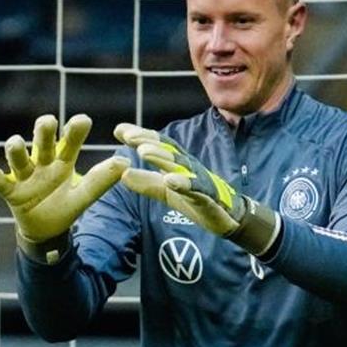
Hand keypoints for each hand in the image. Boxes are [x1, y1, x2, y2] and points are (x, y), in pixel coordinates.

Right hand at [0, 114, 128, 252]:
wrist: (46, 231)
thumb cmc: (65, 206)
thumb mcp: (84, 195)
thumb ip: (101, 180)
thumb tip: (125, 162)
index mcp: (63, 161)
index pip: (70, 141)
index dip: (75, 131)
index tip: (82, 120)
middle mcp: (43, 162)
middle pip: (42, 141)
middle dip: (43, 130)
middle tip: (48, 122)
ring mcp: (25, 175)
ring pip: (18, 156)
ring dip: (15, 148)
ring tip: (15, 143)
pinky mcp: (11, 191)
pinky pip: (0, 181)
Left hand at [112, 123, 243, 236]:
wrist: (226, 216)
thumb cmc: (195, 198)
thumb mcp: (165, 191)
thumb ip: (145, 182)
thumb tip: (122, 174)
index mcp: (177, 163)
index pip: (158, 145)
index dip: (141, 136)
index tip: (119, 130)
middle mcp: (188, 166)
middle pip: (166, 150)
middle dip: (148, 141)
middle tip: (128, 136)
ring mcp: (198, 180)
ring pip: (178, 165)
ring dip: (161, 157)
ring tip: (143, 151)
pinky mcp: (207, 196)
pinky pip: (195, 188)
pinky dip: (182, 183)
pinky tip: (168, 180)